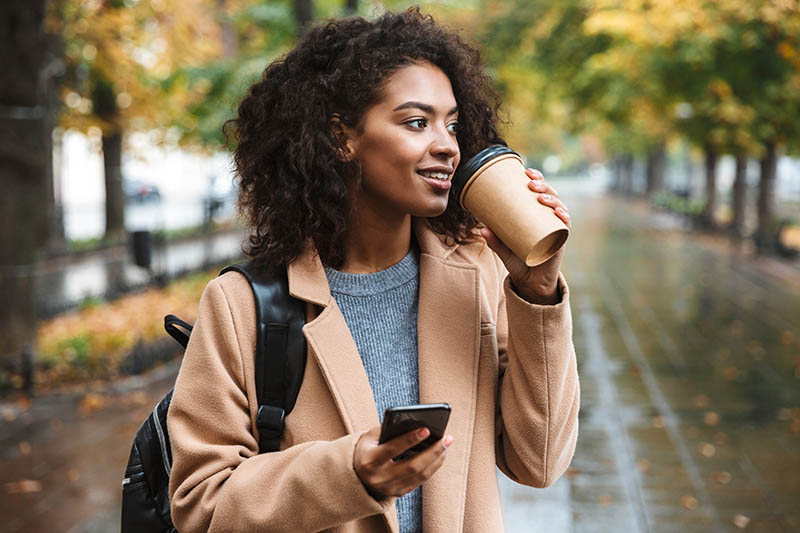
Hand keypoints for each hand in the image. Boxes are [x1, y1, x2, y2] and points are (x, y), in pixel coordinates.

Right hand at [353, 425, 452, 498]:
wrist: (355, 475)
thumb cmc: (367, 449)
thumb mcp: (370, 437)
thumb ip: (388, 430)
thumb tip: (416, 423)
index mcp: (369, 461)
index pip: (392, 449)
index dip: (410, 439)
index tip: (427, 429)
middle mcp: (379, 478)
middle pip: (412, 466)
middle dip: (432, 451)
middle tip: (446, 438)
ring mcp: (389, 488)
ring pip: (420, 475)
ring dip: (436, 459)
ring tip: (446, 444)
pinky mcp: (398, 493)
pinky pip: (420, 481)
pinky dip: (432, 467)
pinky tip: (440, 455)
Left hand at [479, 168, 570, 304]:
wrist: (530, 282)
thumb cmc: (518, 260)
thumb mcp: (503, 249)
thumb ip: (494, 240)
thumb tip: (482, 228)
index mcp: (536, 214)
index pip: (539, 191)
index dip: (537, 179)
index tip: (527, 172)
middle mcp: (548, 219)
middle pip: (550, 195)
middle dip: (543, 185)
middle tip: (531, 183)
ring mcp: (555, 229)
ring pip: (559, 207)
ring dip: (552, 198)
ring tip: (540, 196)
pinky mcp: (560, 241)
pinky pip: (565, 226)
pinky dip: (564, 217)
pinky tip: (560, 212)